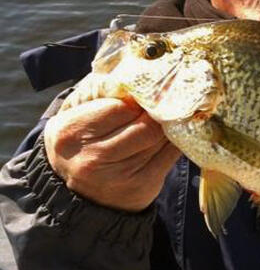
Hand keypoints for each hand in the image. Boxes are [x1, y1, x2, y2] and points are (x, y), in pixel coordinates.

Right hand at [44, 97, 180, 211]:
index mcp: (73, 131)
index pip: (121, 107)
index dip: (139, 98)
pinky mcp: (142, 185)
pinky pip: (171, 155)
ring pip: (161, 139)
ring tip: (169, 116)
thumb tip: (140, 77)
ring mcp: (119, 175)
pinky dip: (176, 140)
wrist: (79, 192)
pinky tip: (171, 134)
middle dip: (158, 112)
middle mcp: (93, 157)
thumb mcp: (78, 111)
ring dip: (169, 125)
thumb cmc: (83, 139)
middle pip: (146, 126)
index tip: (147, 92)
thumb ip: (103, 90)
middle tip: (166, 102)